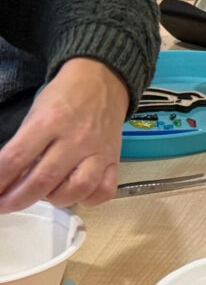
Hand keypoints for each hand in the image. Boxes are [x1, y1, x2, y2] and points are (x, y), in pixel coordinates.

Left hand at [0, 58, 129, 211]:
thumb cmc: (64, 96)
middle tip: (4, 205)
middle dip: (15, 200)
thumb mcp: (36, 114)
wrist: (102, 80)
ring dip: (54, 199)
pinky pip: (104, 190)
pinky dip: (88, 199)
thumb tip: (7, 180)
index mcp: (50, 121)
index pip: (16, 159)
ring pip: (76, 189)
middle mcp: (76, 138)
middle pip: (42, 181)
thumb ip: (22, 146)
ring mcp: (98, 150)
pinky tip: (76, 193)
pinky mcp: (115, 158)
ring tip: (44, 195)